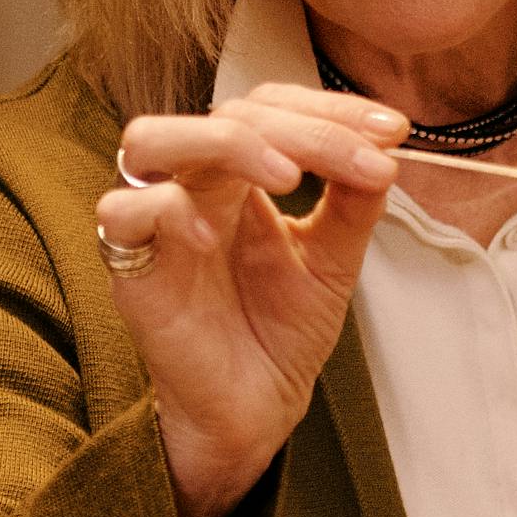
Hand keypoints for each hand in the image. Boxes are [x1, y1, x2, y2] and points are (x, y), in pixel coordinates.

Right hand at [93, 84, 410, 516]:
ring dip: (224, 143)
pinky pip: (123, 213)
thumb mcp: (333, 260)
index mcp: (240, 175)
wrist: (257, 409)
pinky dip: (169, 210)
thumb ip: (354, 203)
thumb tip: (386, 151)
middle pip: (223, 114)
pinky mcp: (130, 269)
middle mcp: (195, 186)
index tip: (392, 132)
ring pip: (149, 138)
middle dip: (301, 128)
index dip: (328, 108)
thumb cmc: (281, 332)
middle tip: (362, 162)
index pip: (269, 107)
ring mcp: (157, 223)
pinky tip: (216, 238)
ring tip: (287, 177)